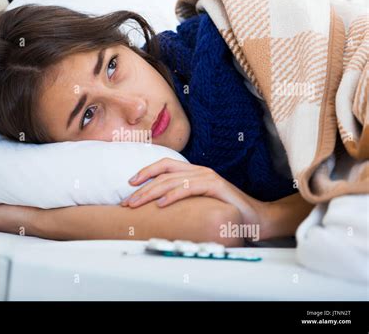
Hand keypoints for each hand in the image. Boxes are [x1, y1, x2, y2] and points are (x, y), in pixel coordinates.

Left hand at [121, 158, 266, 227]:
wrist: (255, 219)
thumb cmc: (225, 212)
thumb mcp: (199, 204)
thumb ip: (183, 200)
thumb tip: (158, 207)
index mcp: (194, 173)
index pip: (165, 165)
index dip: (146, 172)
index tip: (130, 184)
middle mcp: (199, 171)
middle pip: (164, 173)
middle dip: (142, 187)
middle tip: (128, 201)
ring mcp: (208, 177)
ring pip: (172, 180)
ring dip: (151, 192)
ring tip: (137, 204)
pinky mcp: (216, 186)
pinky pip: (189, 188)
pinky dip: (173, 195)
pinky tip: (161, 204)